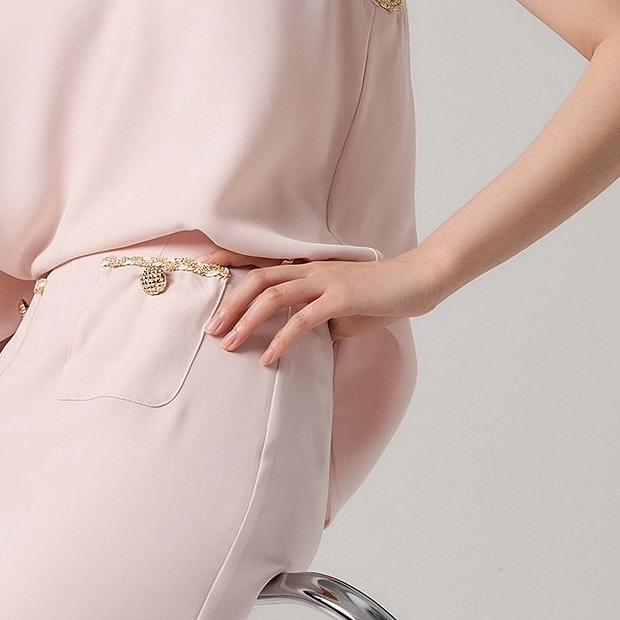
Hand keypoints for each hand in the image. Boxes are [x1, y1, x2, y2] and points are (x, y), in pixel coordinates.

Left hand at [204, 251, 439, 367]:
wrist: (416, 283)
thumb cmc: (379, 297)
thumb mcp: (340, 310)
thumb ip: (315, 319)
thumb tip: (297, 341)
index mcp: (308, 267)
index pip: (261, 261)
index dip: (230, 262)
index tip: (203, 272)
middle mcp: (310, 269)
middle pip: (257, 279)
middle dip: (229, 304)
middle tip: (211, 329)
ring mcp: (324, 281)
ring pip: (272, 297)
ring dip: (246, 321)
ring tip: (230, 344)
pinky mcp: (340, 298)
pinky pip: (302, 320)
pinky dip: (281, 340)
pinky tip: (269, 358)